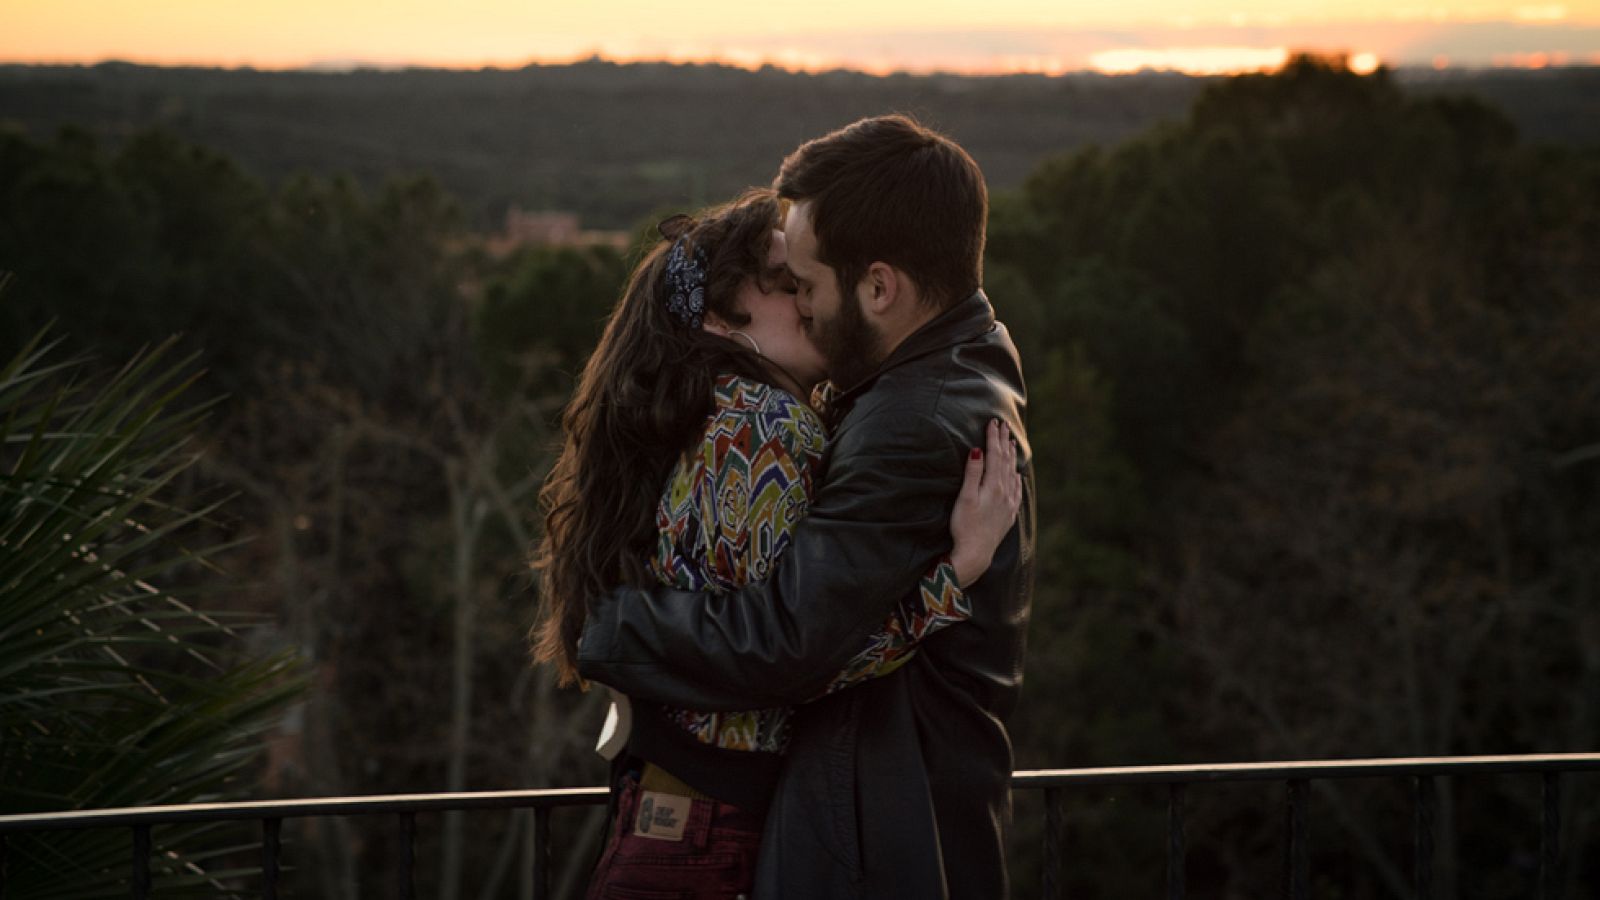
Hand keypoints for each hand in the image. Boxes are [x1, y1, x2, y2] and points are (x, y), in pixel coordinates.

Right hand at [950, 418, 1022, 587]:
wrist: (976, 553)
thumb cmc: (965, 526)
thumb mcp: (965, 497)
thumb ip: (972, 473)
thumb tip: (976, 450)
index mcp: (993, 485)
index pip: (995, 454)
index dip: (993, 437)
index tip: (992, 422)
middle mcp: (1005, 492)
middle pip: (1006, 461)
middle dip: (1004, 442)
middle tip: (1004, 425)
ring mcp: (1008, 503)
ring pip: (1012, 473)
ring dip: (1011, 456)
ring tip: (1011, 443)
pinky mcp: (1008, 514)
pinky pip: (1016, 490)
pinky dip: (1016, 478)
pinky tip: (1016, 475)